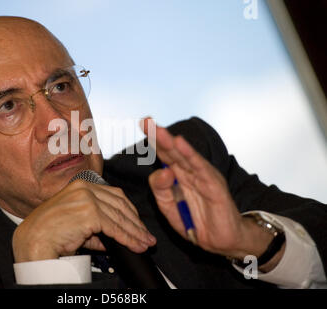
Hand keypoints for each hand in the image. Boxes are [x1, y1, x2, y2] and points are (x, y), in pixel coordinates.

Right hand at [12, 180, 156, 262]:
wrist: (33, 241)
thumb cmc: (48, 233)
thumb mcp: (75, 224)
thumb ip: (94, 228)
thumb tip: (111, 238)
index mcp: (80, 185)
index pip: (114, 195)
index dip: (129, 211)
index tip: (138, 224)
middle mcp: (84, 188)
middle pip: (120, 204)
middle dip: (135, 222)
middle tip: (146, 236)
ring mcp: (86, 198)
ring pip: (119, 216)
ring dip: (135, 232)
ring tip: (145, 243)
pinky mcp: (89, 212)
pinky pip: (114, 227)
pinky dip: (127, 238)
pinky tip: (135, 245)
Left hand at [141, 118, 275, 261]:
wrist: (221, 241)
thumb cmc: (197, 223)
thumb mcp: (169, 208)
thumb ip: (161, 190)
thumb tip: (161, 171)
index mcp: (178, 176)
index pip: (164, 155)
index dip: (153, 141)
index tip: (143, 125)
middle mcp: (190, 172)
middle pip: (172, 151)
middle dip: (158, 136)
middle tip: (146, 121)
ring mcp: (203, 176)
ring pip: (184, 155)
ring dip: (171, 142)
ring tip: (158, 130)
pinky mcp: (214, 185)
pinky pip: (200, 168)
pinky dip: (191, 155)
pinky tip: (180, 144)